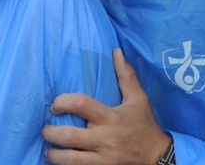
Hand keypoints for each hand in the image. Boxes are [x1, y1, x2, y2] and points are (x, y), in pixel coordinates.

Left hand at [43, 48, 171, 164]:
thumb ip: (126, 75)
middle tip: (45, 129)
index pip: (81, 104)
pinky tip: (61, 161)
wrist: (159, 158)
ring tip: (49, 149)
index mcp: (110, 117)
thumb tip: (116, 51)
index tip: (55, 105)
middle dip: (50, 133)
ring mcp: (103, 159)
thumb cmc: (145, 125)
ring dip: (54, 155)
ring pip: (70, 160)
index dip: (62, 102)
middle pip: (69, 136)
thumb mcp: (138, 99)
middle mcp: (105, 138)